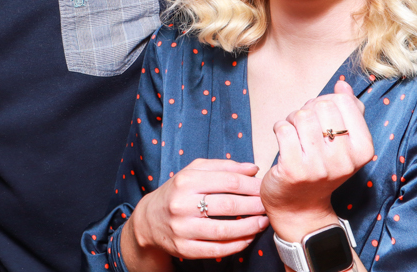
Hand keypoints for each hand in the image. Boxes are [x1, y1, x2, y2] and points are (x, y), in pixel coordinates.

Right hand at [124, 158, 268, 268]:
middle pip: (229, 204)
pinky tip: (248, 238)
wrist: (149, 220)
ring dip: (250, 227)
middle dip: (255, 205)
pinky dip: (238, 245)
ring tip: (263, 222)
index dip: (251, 185)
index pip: (228, 181)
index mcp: (185, 181)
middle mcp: (182, 204)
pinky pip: (218, 249)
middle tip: (268, 205)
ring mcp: (183, 228)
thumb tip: (253, 168)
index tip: (265, 188)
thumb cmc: (177, 192)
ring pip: (225, 230)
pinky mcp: (185, 249)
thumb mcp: (192, 172)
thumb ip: (222, 167)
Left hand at [260, 79, 374, 242]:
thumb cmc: (321, 168)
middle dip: (308, 110)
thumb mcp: (344, 144)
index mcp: (363, 150)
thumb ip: (348, 112)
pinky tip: (283, 142)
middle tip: (305, 127)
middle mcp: (344, 159)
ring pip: (300, 115)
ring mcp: (319, 166)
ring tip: (294, 135)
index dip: (328, 101)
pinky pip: (282, 128)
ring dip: (292, 119)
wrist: (300, 207)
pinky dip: (279, 129)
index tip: (323, 117)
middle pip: (321, 105)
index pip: (343, 102)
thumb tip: (343, 85)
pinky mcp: (293, 170)